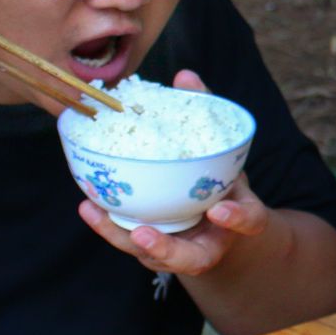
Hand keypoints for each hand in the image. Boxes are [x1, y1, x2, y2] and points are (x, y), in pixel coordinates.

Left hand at [78, 70, 274, 275]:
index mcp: (239, 216)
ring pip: (154, 255)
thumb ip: (207, 115)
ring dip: (121, 236)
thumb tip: (185, 76)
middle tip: (142, 235)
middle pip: (192, 259)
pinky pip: (130, 242)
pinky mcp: (155, 250)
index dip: (236, 218)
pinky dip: (109, 225)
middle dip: (166, 249)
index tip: (219, 210)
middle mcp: (210, 242)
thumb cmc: (222, 181)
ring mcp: (181, 251)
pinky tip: (87, 204)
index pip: (247, 220)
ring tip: (95, 212)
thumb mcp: (223, 150)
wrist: (222, 225)